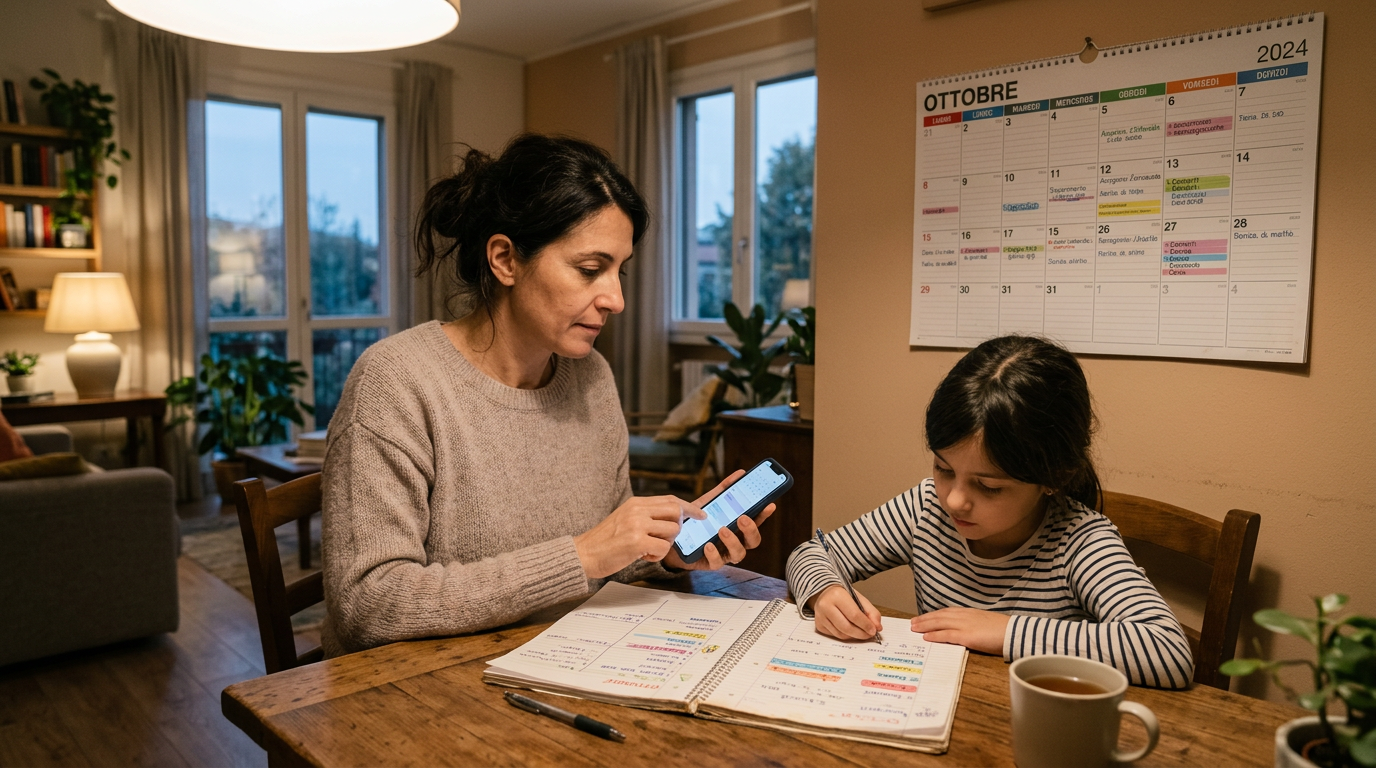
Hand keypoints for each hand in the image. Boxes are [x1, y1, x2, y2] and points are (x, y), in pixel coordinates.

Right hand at [575, 495, 705, 578]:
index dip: (689, 507)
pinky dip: (657, 556)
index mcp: (636, 503)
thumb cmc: (605, 541)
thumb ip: (646, 515)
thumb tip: (673, 518)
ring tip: (648, 549)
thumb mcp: (625, 519)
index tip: (701, 514)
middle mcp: (637, 510)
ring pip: (673, 531)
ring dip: (666, 544)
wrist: (584, 553)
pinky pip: (663, 548)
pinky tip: (642, 556)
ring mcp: (637, 525)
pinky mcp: (636, 542)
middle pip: (676, 512)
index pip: (671, 500)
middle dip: (679, 527)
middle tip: (666, 538)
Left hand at [661, 469, 775, 571]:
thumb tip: (741, 473)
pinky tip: (708, 545)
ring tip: (722, 530)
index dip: (764, 515)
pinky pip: (717, 563)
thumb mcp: (709, 502)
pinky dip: (714, 553)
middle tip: (742, 518)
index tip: (769, 505)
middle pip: (753, 541)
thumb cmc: (695, 520)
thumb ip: (724, 489)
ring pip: (739, 554)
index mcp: (737, 527)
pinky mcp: (709, 563)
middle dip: (751, 529)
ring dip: (733, 541)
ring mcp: (723, 553)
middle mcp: (734, 541)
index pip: (756, 522)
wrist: (672, 535)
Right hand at [808, 584, 882, 640]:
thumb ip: (871, 612)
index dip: (865, 625)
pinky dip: (845, 635)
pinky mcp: (818, 625)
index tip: (874, 630)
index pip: (854, 615)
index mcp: (837, 595)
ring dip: (854, 636)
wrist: (825, 593)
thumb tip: (877, 627)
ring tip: (861, 633)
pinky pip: (835, 635)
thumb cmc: (843, 596)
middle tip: (869, 635)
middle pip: (846, 627)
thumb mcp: (859, 598)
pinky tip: (850, 631)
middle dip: (861, 633)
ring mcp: (820, 617)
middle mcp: (826, 606)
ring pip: (840, 634)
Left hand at [909, 608, 1008, 654]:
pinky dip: (935, 636)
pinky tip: (926, 637)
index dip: (934, 615)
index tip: (923, 617)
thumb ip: (974, 624)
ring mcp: (965, 626)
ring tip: (914, 628)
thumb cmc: (1004, 630)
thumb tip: (965, 631)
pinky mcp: (967, 636)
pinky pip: (947, 635)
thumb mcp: (986, 623)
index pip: (947, 612)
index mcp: (970, 613)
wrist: (1016, 632)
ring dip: (925, 626)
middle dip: (925, 619)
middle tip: (912, 623)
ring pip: (940, 623)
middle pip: (940, 616)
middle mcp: (965, 616)